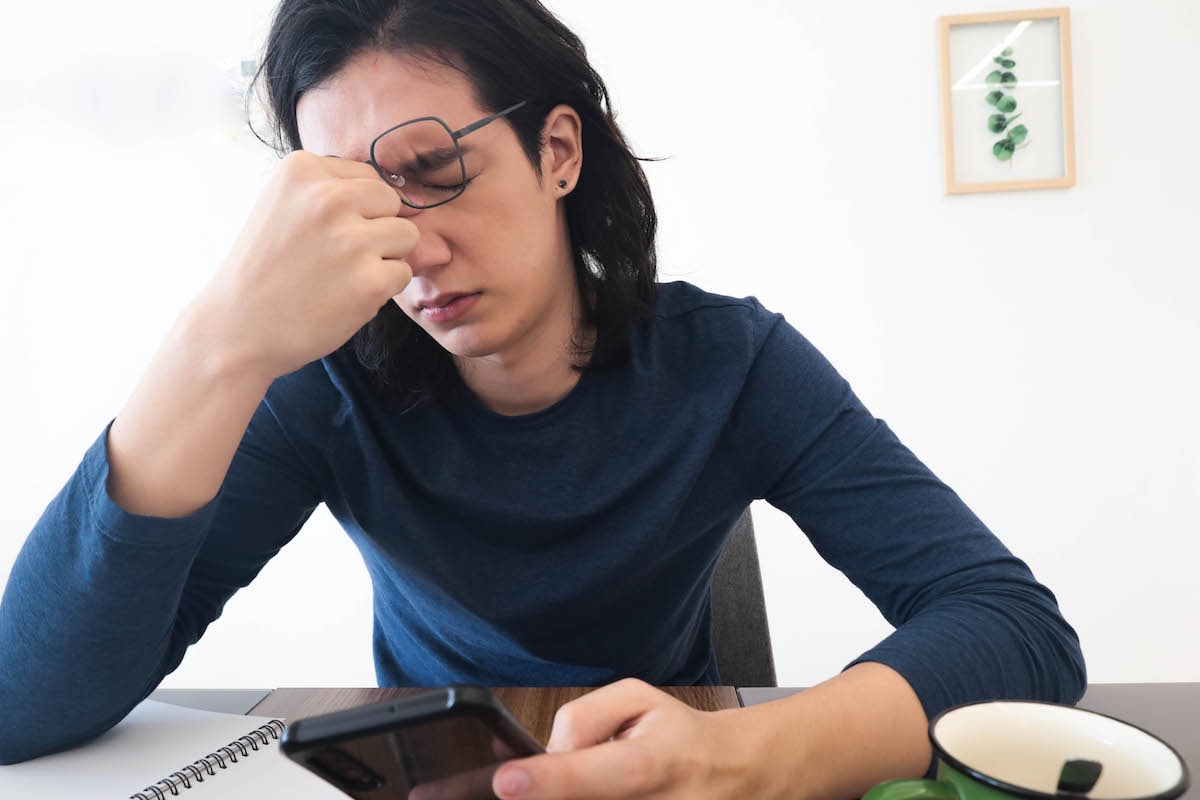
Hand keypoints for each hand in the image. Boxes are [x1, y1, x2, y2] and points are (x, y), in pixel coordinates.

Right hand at [199, 150, 417, 381]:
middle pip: (391, 201)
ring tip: (342, 275)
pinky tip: (346, 297)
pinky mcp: (370, 281)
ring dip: (384, 258)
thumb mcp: (283, 206)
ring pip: (407, 235)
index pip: (366, 178)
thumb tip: (410, 197)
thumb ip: (333, 192)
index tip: (320, 235)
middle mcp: (328, 197)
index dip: (355, 211)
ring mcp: (351, 240)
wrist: (236, 329)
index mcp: (301, 169)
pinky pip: (404, 272)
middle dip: (375, 229)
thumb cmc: (265, 269)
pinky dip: (383, 288)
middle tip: (335, 258)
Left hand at [489, 679, 765, 799]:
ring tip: (594, 775)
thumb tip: (545, 753)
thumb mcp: (637, 698)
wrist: (729, 773)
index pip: (594, 773)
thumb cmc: (676, 734)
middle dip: (548, 788)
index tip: (507, 780)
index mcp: (653, 761)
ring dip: (565, 795)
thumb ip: (585, 717)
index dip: (549, 780)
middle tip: (546, 773)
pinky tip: (592, 790)